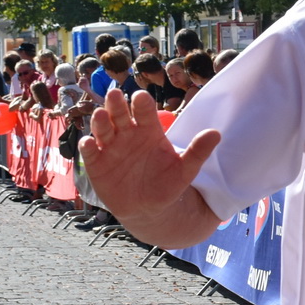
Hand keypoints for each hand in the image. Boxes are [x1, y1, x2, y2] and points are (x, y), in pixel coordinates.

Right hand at [79, 88, 220, 227]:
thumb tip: (216, 134)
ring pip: (102, 128)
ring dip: (100, 121)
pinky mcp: (96, 163)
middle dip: (116, 104)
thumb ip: (198, 152)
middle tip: (115, 95)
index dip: (142, 103)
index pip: (145, 111)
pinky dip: (88, 146)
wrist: (148, 209)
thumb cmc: (168, 184)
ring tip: (101, 115)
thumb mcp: (185, 170)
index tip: (141, 97)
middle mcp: (128, 133)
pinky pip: (89, 152)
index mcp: (149, 130)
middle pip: (120, 113)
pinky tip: (89, 143)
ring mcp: (110, 147)